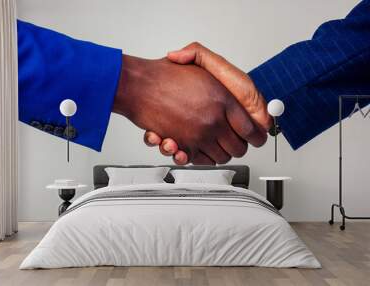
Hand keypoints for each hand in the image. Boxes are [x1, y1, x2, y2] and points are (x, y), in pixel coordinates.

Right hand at [114, 55, 266, 164]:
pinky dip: (200, 158)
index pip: (251, 129)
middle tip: (233, 140)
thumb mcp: (199, 63)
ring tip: (213, 143)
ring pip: (221, 158)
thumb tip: (238, 95)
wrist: (139, 86)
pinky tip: (197, 145)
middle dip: (237, 146)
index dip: (255, 135)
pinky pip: (200, 161)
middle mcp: (214, 121)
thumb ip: (221, 72)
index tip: (253, 137)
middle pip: (239, 148)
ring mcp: (199, 136)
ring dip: (218, 154)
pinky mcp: (183, 147)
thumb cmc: (164, 76)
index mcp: (224, 100)